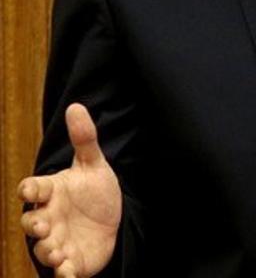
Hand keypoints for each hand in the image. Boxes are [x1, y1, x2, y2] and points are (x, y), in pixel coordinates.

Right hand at [19, 103, 121, 277]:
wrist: (113, 222)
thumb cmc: (95, 192)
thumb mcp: (94, 165)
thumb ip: (85, 139)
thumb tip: (76, 106)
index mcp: (52, 192)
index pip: (34, 188)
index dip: (30, 188)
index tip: (30, 187)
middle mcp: (49, 217)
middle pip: (31, 221)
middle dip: (33, 224)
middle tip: (42, 224)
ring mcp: (57, 240)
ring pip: (43, 248)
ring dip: (47, 251)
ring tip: (57, 251)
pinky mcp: (70, 261)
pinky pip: (61, 271)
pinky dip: (63, 274)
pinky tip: (69, 273)